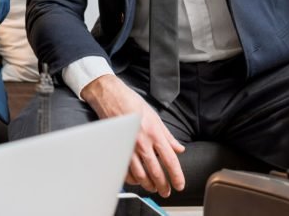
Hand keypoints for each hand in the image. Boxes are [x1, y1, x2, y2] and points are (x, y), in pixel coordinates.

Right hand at [81, 74, 184, 197]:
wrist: (110, 96)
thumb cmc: (131, 103)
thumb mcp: (155, 117)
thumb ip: (168, 136)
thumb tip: (178, 148)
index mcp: (154, 134)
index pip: (170, 161)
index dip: (176, 176)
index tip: (179, 185)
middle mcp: (142, 142)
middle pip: (155, 172)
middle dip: (162, 185)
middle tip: (166, 191)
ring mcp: (128, 147)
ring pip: (140, 174)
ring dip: (148, 184)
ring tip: (152, 187)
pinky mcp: (117, 148)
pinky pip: (125, 170)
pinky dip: (132, 178)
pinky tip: (136, 179)